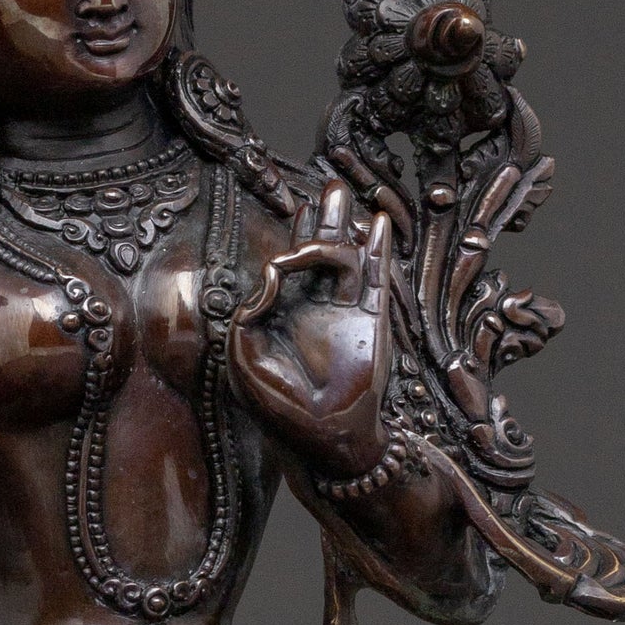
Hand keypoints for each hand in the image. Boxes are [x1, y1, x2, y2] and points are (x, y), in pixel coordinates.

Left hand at [227, 182, 392, 478]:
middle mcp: (314, 307)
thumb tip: (272, 272)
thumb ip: (250, 312)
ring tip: (344, 193)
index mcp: (282, 315)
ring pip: (347, 256)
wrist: (328, 436)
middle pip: (319, 252)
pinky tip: (380, 223)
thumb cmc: (280, 406)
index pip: (286, 268)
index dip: (289, 248)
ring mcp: (345, 312)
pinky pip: (378, 277)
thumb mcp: (244, 359)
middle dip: (322, 220)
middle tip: (330, 187)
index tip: (283, 264)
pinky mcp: (372, 321)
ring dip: (345, 226)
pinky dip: (380, 249)